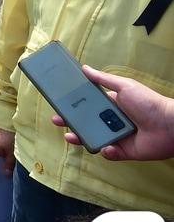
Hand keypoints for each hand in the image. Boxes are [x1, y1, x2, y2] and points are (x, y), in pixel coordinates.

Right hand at [0, 125, 15, 175]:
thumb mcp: (11, 151)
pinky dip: (2, 145)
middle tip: (12, 159)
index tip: (10, 168)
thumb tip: (5, 175)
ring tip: (12, 150)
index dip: (1, 166)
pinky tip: (9, 143)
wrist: (7, 116)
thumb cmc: (8, 135)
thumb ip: (8, 164)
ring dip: (3, 151)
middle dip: (2, 158)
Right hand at [52, 66, 173, 161]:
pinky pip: (109, 153)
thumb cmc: (148, 103)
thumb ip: (103, 79)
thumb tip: (85, 68)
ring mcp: (117, 137)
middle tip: (58, 121)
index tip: (59, 104)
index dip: (73, 106)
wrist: (170, 125)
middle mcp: (112, 121)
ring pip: (94, 138)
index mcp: (111, 105)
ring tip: (70, 136)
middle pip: (86, 123)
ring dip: (81, 138)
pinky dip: (105, 151)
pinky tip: (106, 146)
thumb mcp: (124, 86)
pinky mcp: (124, 151)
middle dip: (71, 122)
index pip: (87, 106)